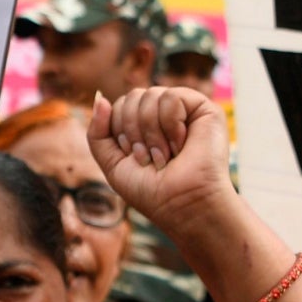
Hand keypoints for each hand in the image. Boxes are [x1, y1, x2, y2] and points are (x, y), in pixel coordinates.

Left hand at [87, 87, 236, 237]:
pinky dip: (170, 125)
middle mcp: (164, 113)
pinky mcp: (203, 109)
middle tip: (149, 159)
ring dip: (151, 133)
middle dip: (133, 131)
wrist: (183, 206)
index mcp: (145, 125)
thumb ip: (98, 132)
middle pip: (133, 96)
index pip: (120, 105)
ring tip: (166, 155)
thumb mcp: (113, 164)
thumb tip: (99, 97)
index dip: (120, 131)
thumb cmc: (152, 192)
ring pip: (150, 95)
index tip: (134, 158)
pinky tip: (180, 145)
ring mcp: (184, 109)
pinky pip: (171, 97)